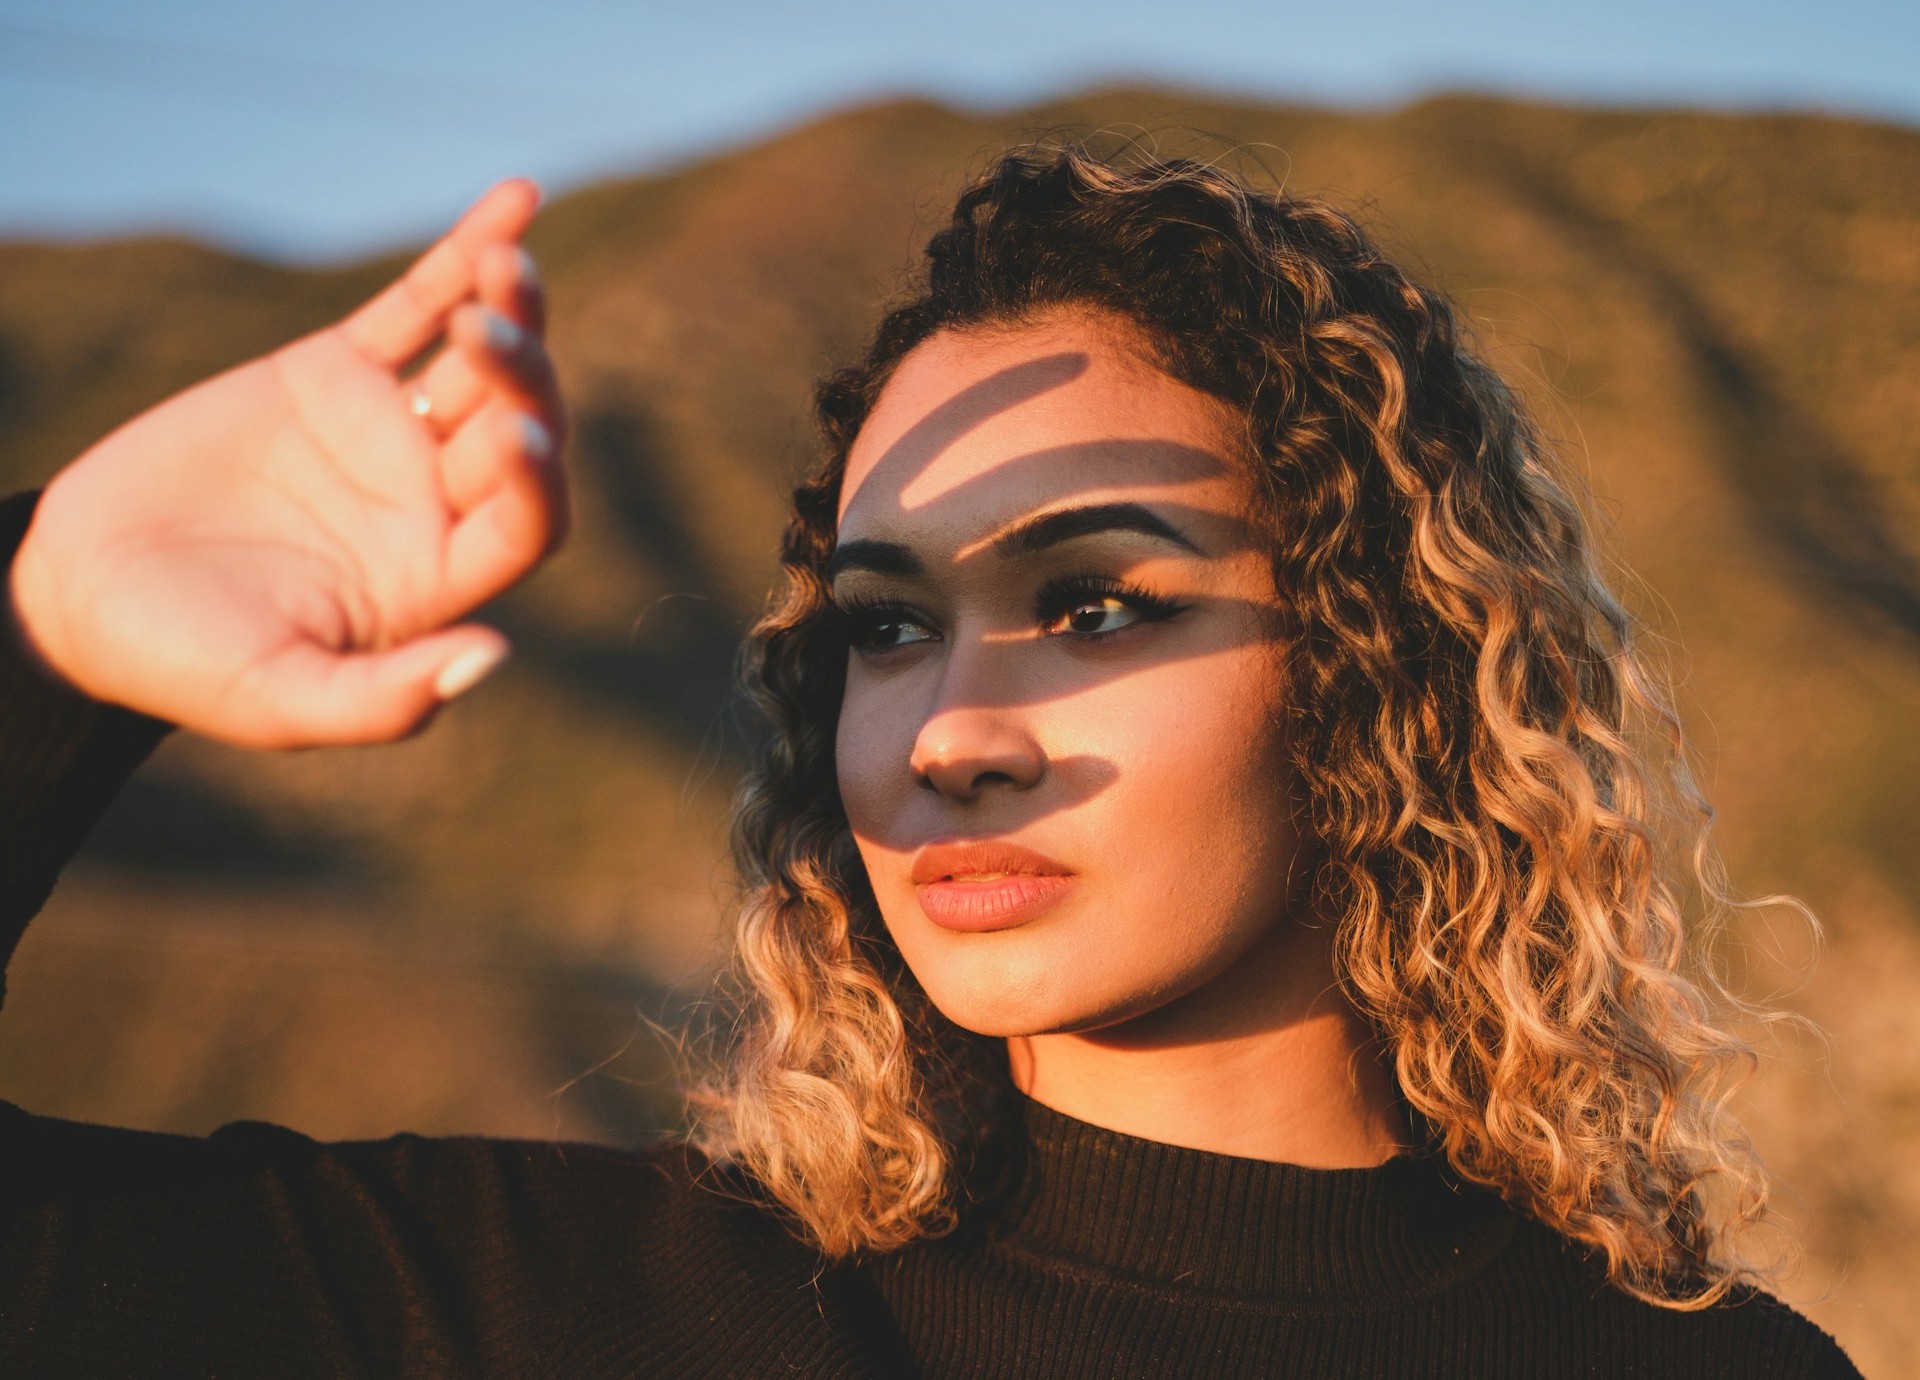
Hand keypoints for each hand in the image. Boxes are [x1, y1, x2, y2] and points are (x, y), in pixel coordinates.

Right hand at [7, 179, 567, 749]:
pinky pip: (415, 303)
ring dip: (509, 309)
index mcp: (438, 578)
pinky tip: (519, 200)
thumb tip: (494, 658)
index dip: (536, 480)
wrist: (83, 591)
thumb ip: (384, 699)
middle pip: (515, 428)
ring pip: (478, 361)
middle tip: (488, 337)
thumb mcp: (280, 699)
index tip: (513, 436)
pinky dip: (464, 253)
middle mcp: (432, 502)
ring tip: (512, 264)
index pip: (526, 523)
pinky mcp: (335, 373)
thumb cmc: (185, 663)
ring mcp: (390, 431)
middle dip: (521, 379)